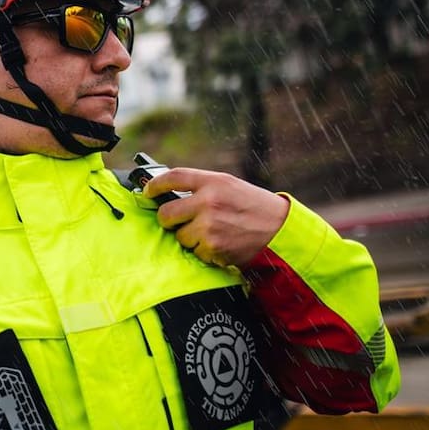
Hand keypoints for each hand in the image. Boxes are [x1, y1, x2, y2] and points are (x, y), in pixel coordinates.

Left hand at [143, 168, 289, 267]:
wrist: (281, 230)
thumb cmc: (253, 207)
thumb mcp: (229, 186)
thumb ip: (201, 187)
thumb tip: (169, 193)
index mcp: (213, 182)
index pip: (174, 177)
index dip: (155, 184)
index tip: (147, 192)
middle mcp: (209, 202)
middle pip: (166, 213)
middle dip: (168, 220)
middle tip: (178, 221)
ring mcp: (210, 226)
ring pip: (179, 236)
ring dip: (190, 238)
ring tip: (212, 233)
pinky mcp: (213, 247)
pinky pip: (194, 252)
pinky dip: (204, 252)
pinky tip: (221, 244)